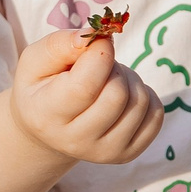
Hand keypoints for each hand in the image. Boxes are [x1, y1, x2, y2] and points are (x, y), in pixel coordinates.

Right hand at [8, 29, 163, 165]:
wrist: (47, 130)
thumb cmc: (41, 87)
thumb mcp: (35, 60)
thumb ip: (60, 45)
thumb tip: (98, 38)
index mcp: (47, 116)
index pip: (85, 87)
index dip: (99, 55)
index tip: (98, 41)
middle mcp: (76, 141)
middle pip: (117, 95)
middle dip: (113, 66)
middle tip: (99, 64)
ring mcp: (105, 152)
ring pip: (140, 102)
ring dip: (128, 79)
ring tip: (107, 80)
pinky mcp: (128, 154)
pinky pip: (155, 114)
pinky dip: (143, 95)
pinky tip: (122, 96)